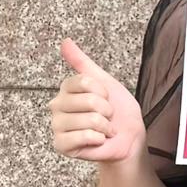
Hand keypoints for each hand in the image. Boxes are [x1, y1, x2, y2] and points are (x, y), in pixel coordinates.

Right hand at [50, 38, 140, 167]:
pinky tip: (97, 140)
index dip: (102, 90)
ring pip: (89, 120)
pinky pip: (83, 137)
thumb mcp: (105, 81)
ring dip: (105, 126)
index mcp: (66, 90)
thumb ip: (82, 62)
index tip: (105, 96)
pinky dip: (98, 138)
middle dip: (106, 109)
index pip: (84, 82)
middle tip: (106, 116)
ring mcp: (57, 126)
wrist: (129, 137)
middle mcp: (57, 106)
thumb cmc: (118, 111)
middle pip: (89, 101)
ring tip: (103, 129)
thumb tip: (65, 41)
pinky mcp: (61, 145)